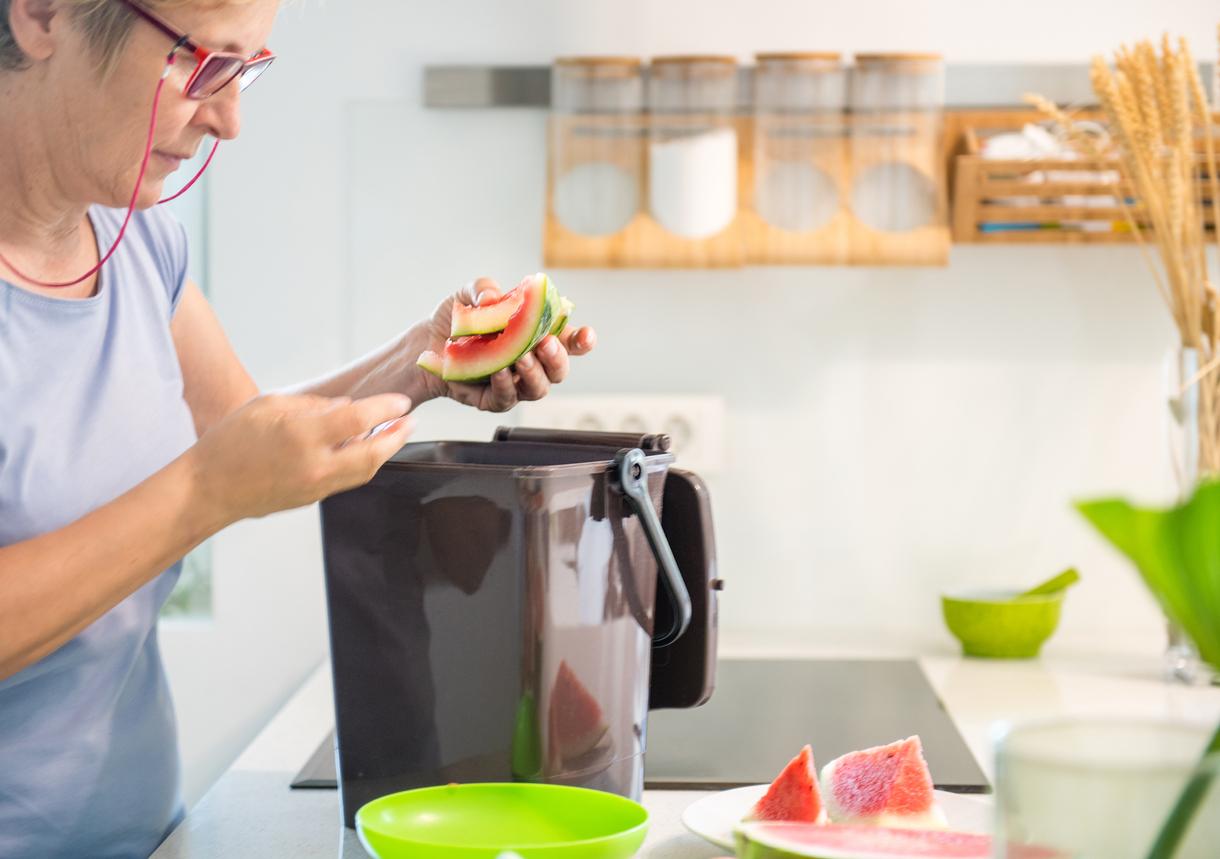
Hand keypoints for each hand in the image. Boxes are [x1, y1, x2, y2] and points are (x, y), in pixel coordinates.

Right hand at [186, 392, 414, 523]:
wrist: (208, 489)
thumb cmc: (231, 441)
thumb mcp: (269, 405)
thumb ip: (313, 405)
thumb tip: (347, 407)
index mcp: (302, 436)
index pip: (358, 420)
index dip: (385, 408)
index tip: (401, 401)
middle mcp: (314, 465)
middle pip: (374, 454)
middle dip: (398, 436)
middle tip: (411, 421)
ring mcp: (316, 487)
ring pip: (365, 471)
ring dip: (385, 452)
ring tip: (396, 433)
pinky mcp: (313, 499)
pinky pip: (348, 479)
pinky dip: (363, 463)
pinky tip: (366, 448)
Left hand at [419, 277, 595, 412]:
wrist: (427, 342)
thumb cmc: (457, 319)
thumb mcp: (468, 294)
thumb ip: (483, 288)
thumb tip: (493, 297)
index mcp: (536, 335)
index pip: (569, 341)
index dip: (582, 341)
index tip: (586, 336)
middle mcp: (531, 361)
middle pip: (559, 369)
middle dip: (558, 358)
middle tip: (544, 344)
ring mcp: (515, 383)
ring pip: (539, 388)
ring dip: (534, 374)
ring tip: (521, 359)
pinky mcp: (493, 399)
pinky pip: (507, 399)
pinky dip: (505, 386)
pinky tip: (498, 372)